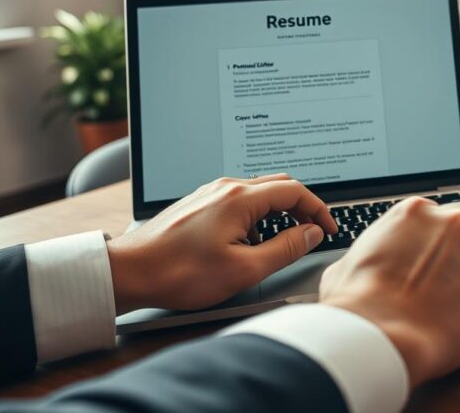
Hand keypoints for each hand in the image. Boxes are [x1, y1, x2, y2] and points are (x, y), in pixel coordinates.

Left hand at [106, 175, 336, 313]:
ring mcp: (210, 193)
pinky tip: (248, 244)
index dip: (319, 210)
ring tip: (280, 243)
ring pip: (258, 193)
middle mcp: (226, 187)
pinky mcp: (199, 203)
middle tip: (312, 233)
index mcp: (240, 198)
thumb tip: (312, 233)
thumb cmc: (180, 273)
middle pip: (279, 185)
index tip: (329, 229)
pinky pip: (238, 201)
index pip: (295, 191)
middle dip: (302, 207)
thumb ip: (286, 248)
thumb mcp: (244, 269)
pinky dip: (256, 216)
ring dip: (278, 213)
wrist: (130, 272)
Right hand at [318, 197, 459, 387]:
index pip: (442, 215)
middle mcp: (453, 224)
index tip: (440, 256)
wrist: (381, 336)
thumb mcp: (346, 265)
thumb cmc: (359, 306)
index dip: (442, 239)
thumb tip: (366, 263)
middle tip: (458, 274)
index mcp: (416, 212)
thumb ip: (371, 253)